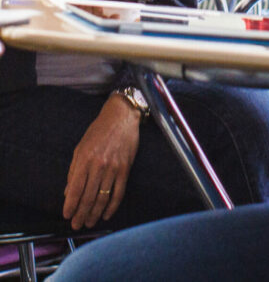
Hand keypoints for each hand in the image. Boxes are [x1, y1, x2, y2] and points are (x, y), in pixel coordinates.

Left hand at [63, 94, 140, 229]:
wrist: (122, 118)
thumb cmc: (99, 131)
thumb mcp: (81, 147)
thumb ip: (74, 170)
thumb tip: (68, 191)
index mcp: (85, 159)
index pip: (75, 189)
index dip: (70, 205)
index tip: (67, 215)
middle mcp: (99, 165)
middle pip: (88, 197)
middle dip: (81, 214)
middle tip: (76, 225)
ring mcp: (113, 168)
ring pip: (103, 198)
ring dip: (95, 214)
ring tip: (89, 223)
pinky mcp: (125, 169)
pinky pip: (118, 192)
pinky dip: (112, 206)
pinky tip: (106, 214)